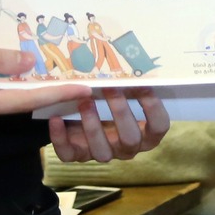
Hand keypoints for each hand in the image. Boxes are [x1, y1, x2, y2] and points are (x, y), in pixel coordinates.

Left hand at [48, 87, 169, 162]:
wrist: (82, 119)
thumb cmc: (109, 103)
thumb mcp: (121, 95)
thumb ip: (127, 85)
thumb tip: (131, 58)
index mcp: (144, 134)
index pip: (158, 127)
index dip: (153, 108)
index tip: (143, 85)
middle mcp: (127, 148)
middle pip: (130, 138)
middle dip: (120, 112)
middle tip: (110, 88)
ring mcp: (104, 153)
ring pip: (102, 151)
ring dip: (92, 125)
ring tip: (84, 101)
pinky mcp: (79, 155)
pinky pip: (69, 154)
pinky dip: (61, 137)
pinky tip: (56, 119)